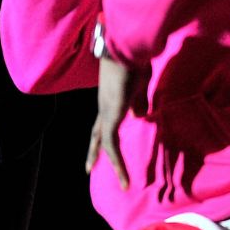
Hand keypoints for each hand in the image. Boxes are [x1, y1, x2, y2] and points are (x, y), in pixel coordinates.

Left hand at [85, 56, 143, 189]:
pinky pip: (111, 142)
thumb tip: (140, 116)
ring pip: (104, 142)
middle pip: (96, 134)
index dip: (103, 135)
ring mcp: (106, 110)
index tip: (105, 146)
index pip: (104, 122)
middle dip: (94, 151)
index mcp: (110, 99)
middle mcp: (104, 106)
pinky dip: (117, 160)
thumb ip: (139, 101)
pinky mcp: (111, 114)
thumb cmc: (134, 60)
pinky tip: (123, 172)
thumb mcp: (139, 85)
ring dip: (113, 163)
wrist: (126, 47)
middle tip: (89, 168)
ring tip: (122, 182)